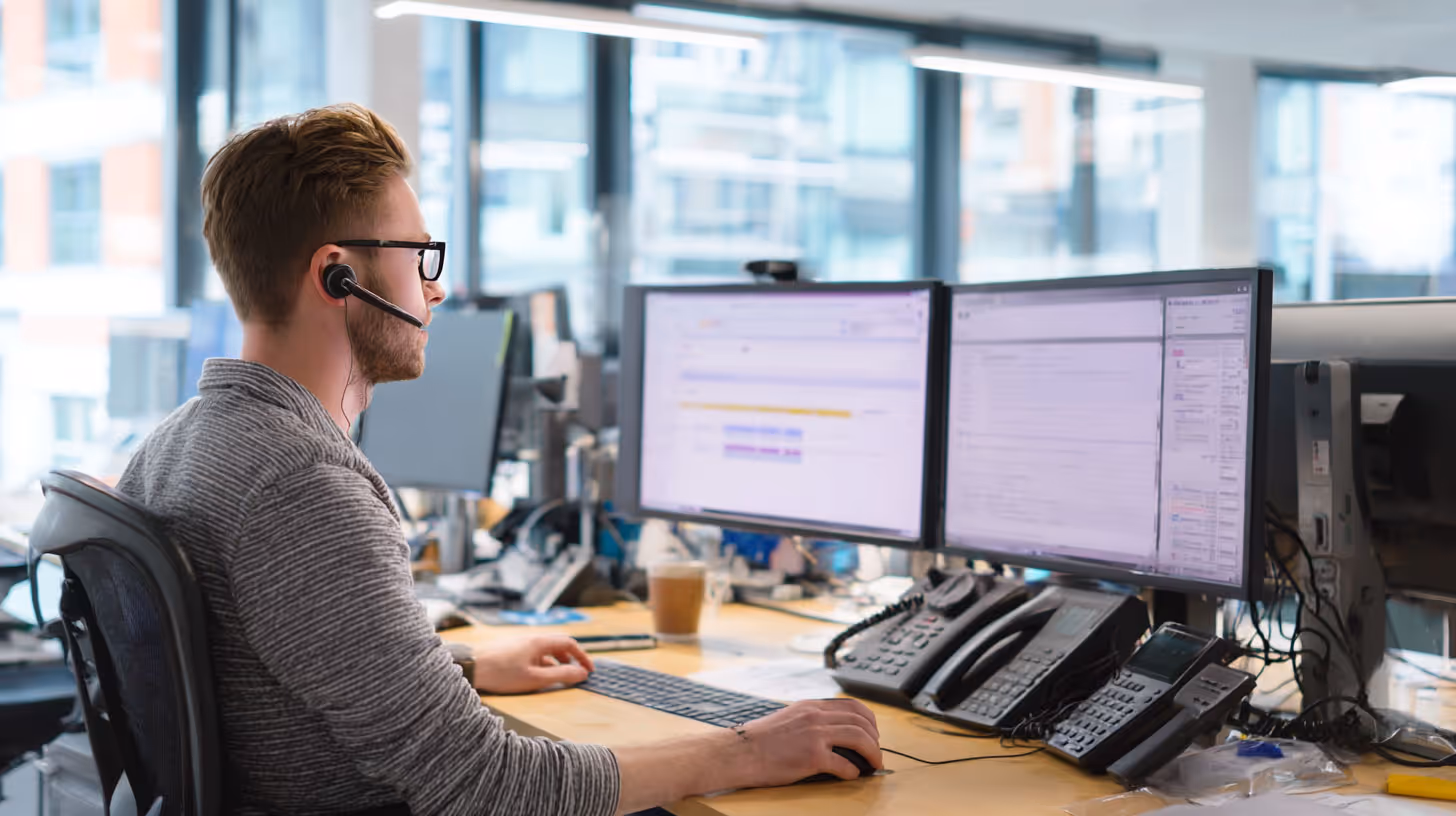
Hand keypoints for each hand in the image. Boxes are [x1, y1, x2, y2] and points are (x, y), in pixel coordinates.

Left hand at [471, 635, 594, 693]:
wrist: (470, 667)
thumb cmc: (502, 674)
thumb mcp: (534, 679)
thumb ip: (560, 676)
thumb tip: (582, 674)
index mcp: (539, 641)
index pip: (569, 643)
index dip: (582, 656)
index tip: (589, 670)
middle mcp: (531, 638)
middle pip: (558, 644)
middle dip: (571, 658)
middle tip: (577, 673)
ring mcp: (520, 644)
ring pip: (545, 650)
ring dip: (557, 662)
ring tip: (559, 678)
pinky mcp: (511, 650)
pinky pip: (534, 654)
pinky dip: (543, 664)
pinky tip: (538, 677)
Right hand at [731, 699, 883, 786]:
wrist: (740, 752)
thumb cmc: (760, 741)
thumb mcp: (789, 718)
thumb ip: (810, 720)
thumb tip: (832, 733)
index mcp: (811, 706)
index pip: (852, 706)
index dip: (869, 720)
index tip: (873, 732)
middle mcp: (815, 716)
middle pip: (860, 721)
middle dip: (875, 738)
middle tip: (876, 752)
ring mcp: (814, 736)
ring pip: (859, 738)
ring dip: (872, 753)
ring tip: (874, 764)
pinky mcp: (812, 757)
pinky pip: (843, 764)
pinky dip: (853, 771)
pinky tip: (851, 775)